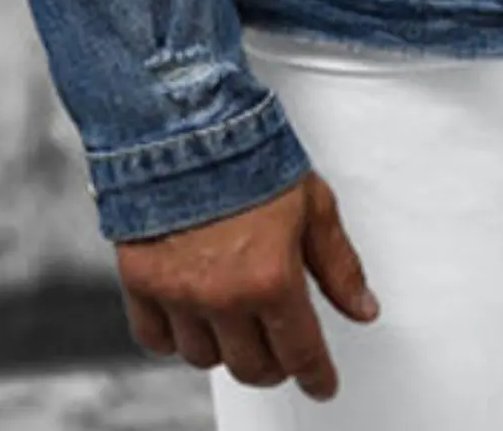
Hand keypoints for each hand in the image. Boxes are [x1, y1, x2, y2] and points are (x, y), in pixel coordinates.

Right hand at [114, 169, 378, 402]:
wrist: (184, 119)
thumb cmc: (249, 151)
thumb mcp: (313, 203)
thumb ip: (339, 264)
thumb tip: (362, 308)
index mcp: (271, 278)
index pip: (300, 353)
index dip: (316, 375)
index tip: (322, 384)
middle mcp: (223, 296)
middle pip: (253, 366)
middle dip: (274, 362)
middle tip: (282, 345)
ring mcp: (178, 293)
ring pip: (205, 356)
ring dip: (225, 346)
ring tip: (236, 317)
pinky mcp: (139, 281)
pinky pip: (156, 339)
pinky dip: (175, 336)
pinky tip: (191, 314)